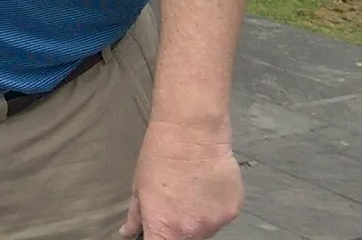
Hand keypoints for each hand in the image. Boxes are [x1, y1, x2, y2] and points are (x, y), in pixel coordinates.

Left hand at [122, 119, 242, 239]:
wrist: (192, 132)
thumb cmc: (161, 155)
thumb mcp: (139, 186)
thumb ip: (136, 215)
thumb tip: (129, 232)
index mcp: (164, 227)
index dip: (157, 239)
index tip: (158, 232)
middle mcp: (192, 230)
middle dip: (178, 229)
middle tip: (175, 204)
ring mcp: (215, 222)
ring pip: (205, 230)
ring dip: (198, 218)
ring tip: (192, 191)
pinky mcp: (233, 211)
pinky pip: (222, 217)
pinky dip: (214, 208)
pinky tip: (206, 187)